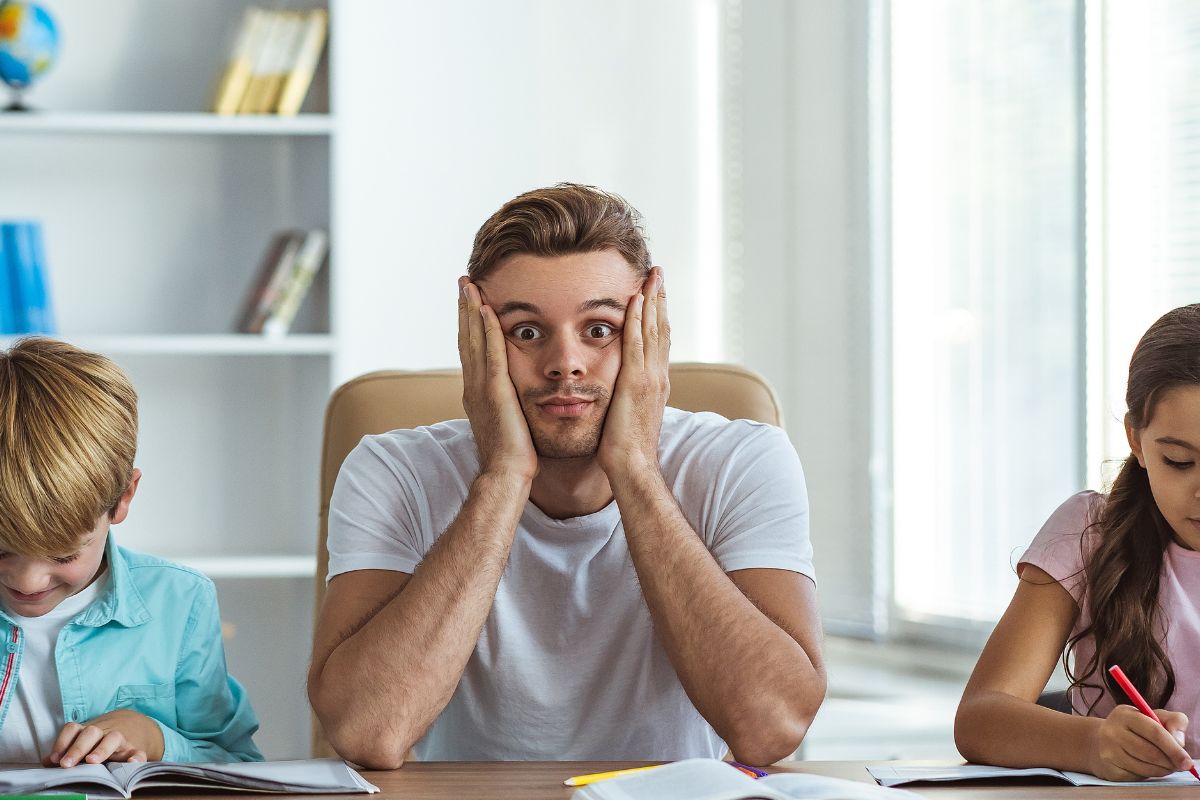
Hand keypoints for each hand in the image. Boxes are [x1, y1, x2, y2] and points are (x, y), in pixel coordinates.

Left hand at [45, 709, 164, 766]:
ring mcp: (121, 739)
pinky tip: (130, 763)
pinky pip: (138, 751)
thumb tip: (46, 762)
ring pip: (114, 738)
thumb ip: (66, 750)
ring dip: (102, 749)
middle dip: (78, 747)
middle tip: (66, 764)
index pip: (73, 729)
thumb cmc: (101, 739)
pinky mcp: (136, 749)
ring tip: (92, 761)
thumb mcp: (84, 741)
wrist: (135, 726)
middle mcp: (104, 732)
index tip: (54, 759)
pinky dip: (136, 757)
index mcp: (88, 731)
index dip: (62, 742)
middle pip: (91, 732)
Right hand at [457, 277, 537, 481]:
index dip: (468, 324)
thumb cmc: (512, 456)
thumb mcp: (506, 423)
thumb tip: (512, 398)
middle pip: (466, 338)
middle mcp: (473, 386)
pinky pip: (491, 354)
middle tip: (463, 282)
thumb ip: (505, 405)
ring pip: (474, 340)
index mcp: (476, 392)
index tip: (469, 301)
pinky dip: (486, 331)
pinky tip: (486, 310)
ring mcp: (481, 389)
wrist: (507, 476)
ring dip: (471, 311)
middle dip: (464, 309)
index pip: (470, 350)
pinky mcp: (495, 392)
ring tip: (470, 285)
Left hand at [597, 267, 669, 477]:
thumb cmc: (627, 449)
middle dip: (659, 298)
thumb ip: (630, 397)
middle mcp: (658, 375)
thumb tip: (623, 390)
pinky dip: (637, 319)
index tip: (655, 292)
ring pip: (652, 329)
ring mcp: (650, 377)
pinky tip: (635, 299)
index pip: (659, 340)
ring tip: (651, 275)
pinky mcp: (636, 382)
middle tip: (657, 271)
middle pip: (661, 328)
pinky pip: (636, 343)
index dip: (658, 314)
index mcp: (656, 382)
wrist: (633, 467)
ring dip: (652, 300)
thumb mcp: (631, 415)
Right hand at [1087, 704, 1192, 780]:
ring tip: (1165, 764)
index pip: (1155, 732)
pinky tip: (1149, 767)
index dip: (1174, 748)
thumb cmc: (1135, 728)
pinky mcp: (1110, 768)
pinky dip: (1150, 774)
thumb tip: (1179, 742)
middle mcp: (1112, 731)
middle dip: (1170, 762)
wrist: (1101, 742)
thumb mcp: (1152, 716)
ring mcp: (1108, 751)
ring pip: (1146, 767)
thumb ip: (1173, 721)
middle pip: (1151, 753)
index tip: (1187, 761)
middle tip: (1180, 765)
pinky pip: (1138, 776)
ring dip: (1163, 769)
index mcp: (1125, 714)